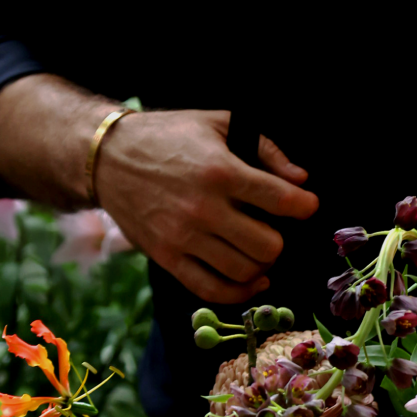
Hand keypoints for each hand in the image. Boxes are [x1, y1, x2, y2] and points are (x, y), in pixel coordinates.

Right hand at [93, 109, 318, 302]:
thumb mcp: (219, 124)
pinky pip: (211, 290)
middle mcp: (203, 208)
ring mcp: (183, 237)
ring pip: (244, 271)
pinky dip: (239, 292)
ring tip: (260, 250)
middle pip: (267, 245)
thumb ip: (265, 149)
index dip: (305, 206)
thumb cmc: (170, 136)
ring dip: (262, 265)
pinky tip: (252, 280)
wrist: (108, 158)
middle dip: (282, 240)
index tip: (307, 205)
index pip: (281, 200)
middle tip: (276, 229)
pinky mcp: (166, 258)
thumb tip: (300, 178)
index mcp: (221, 171)